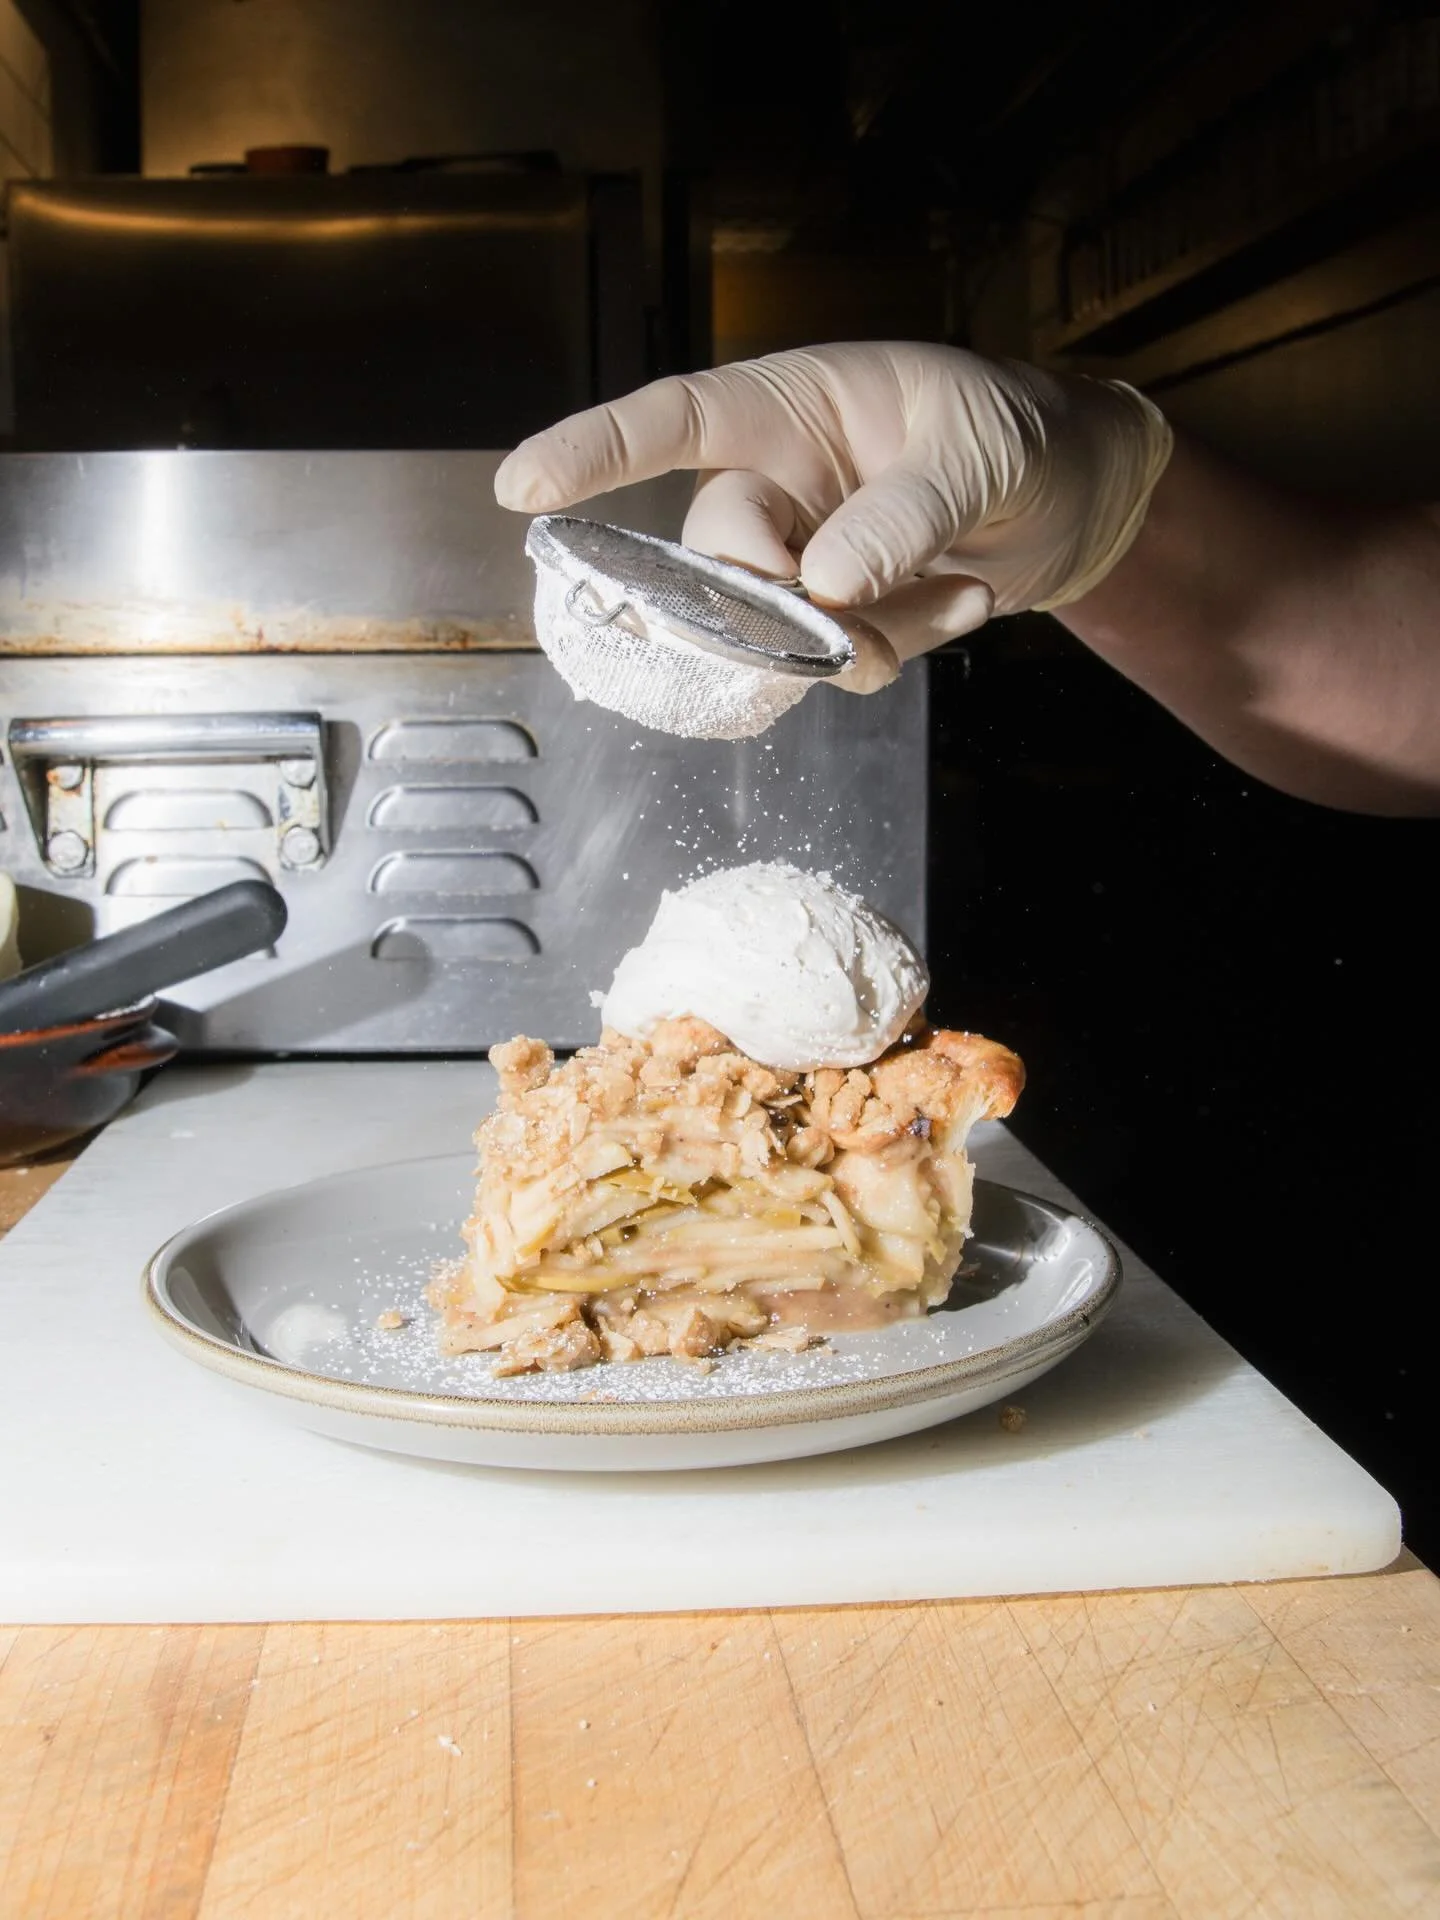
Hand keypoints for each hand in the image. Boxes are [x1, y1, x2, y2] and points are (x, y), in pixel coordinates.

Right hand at [495, 342, 1171, 678]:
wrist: (1085, 499)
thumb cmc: (1024, 434)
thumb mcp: (979, 455)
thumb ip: (902, 515)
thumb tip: (823, 587)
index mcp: (795, 407)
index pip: (676, 421)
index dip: (594, 452)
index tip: (523, 489)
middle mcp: (783, 482)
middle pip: (715, 556)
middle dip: (769, 600)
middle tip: (841, 619)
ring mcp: (808, 556)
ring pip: (774, 626)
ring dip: (857, 638)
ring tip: (950, 596)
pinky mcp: (845, 617)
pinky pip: (839, 660)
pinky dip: (904, 647)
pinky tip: (965, 599)